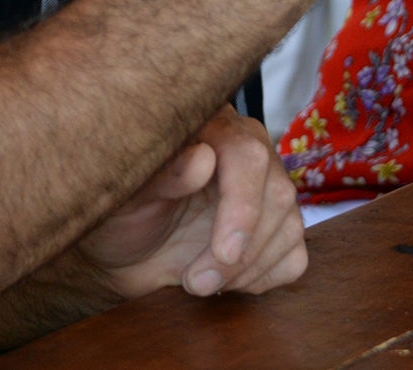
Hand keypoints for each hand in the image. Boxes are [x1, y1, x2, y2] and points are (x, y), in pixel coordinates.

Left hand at [74, 109, 306, 301]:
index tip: (224, 253)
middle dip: (241, 252)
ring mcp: (265, 191)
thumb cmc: (118, 214)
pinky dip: (262, 279)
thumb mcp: (125, 196)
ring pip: (290, 229)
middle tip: (195, 283)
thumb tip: (203, 158)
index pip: (247, 156)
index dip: (242, 207)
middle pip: (276, 196)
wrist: (122, 251)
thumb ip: (162, 176)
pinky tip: (225, 280)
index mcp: (209, 129)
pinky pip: (294, 257)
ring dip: (247, 270)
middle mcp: (246, 151)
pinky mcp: (275, 230)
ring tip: (197, 283)